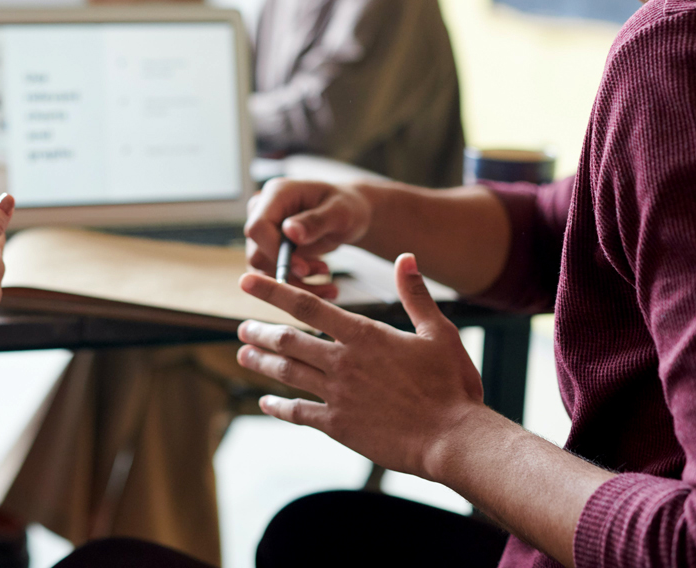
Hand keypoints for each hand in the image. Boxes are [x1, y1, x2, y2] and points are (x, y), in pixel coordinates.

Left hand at [234, 253, 485, 478]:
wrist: (452, 439)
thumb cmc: (451, 385)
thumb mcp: (438, 332)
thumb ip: (415, 294)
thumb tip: (406, 257)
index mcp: (363, 335)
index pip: (307, 306)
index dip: (272, 291)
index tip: (246, 281)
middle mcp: (342, 362)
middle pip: (288, 340)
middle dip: (260, 331)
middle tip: (242, 327)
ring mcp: (337, 395)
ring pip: (287, 372)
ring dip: (262, 361)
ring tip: (243, 354)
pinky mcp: (338, 426)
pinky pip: (298, 413)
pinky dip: (279, 406)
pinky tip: (266, 402)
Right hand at [245, 178, 370, 299]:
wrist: (347, 215)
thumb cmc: (346, 207)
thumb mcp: (340, 212)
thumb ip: (316, 221)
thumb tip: (290, 232)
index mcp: (277, 194)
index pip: (258, 228)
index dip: (275, 251)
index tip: (304, 268)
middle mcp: (262, 211)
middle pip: (257, 252)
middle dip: (289, 270)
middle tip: (324, 270)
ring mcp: (263, 231)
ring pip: (263, 269)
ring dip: (295, 281)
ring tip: (326, 273)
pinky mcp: (268, 249)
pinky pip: (272, 276)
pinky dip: (296, 285)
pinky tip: (322, 283)